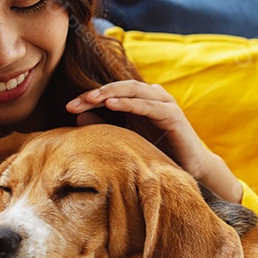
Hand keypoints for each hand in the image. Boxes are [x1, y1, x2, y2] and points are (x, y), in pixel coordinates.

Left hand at [66, 81, 242, 201]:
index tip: (68, 107)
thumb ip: (104, 126)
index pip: (111, 93)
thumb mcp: (125, 138)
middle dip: (96, 94)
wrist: (189, 169)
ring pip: (134, 91)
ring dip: (111, 93)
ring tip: (91, 98)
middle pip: (120, 88)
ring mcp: (164, 103)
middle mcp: (152, 96)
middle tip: (76, 101)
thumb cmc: (157, 152)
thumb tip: (78, 116)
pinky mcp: (173, 115)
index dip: (89, 98)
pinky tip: (113, 104)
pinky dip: (130, 103)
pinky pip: (149, 105)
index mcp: (140, 100)